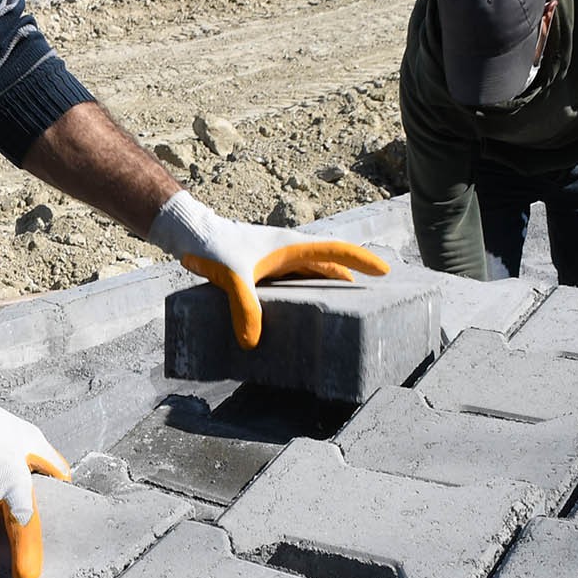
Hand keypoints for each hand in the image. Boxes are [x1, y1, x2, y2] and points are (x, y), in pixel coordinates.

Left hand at [146, 191, 389, 348]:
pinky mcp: (266, 270)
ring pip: (314, 274)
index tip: (385, 272)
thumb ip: (244, 307)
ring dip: (330, 288)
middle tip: (374, 300)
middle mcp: (290, 251)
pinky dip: (307, 295)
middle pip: (330, 264)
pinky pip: (296, 283)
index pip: (336, 251)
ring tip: (346, 312)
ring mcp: (279, 260)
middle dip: (353, 278)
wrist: (192, 235)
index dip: (361, 260)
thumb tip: (252, 342)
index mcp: (292, 246)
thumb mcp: (231, 276)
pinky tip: (304, 316)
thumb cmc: (213, 247)